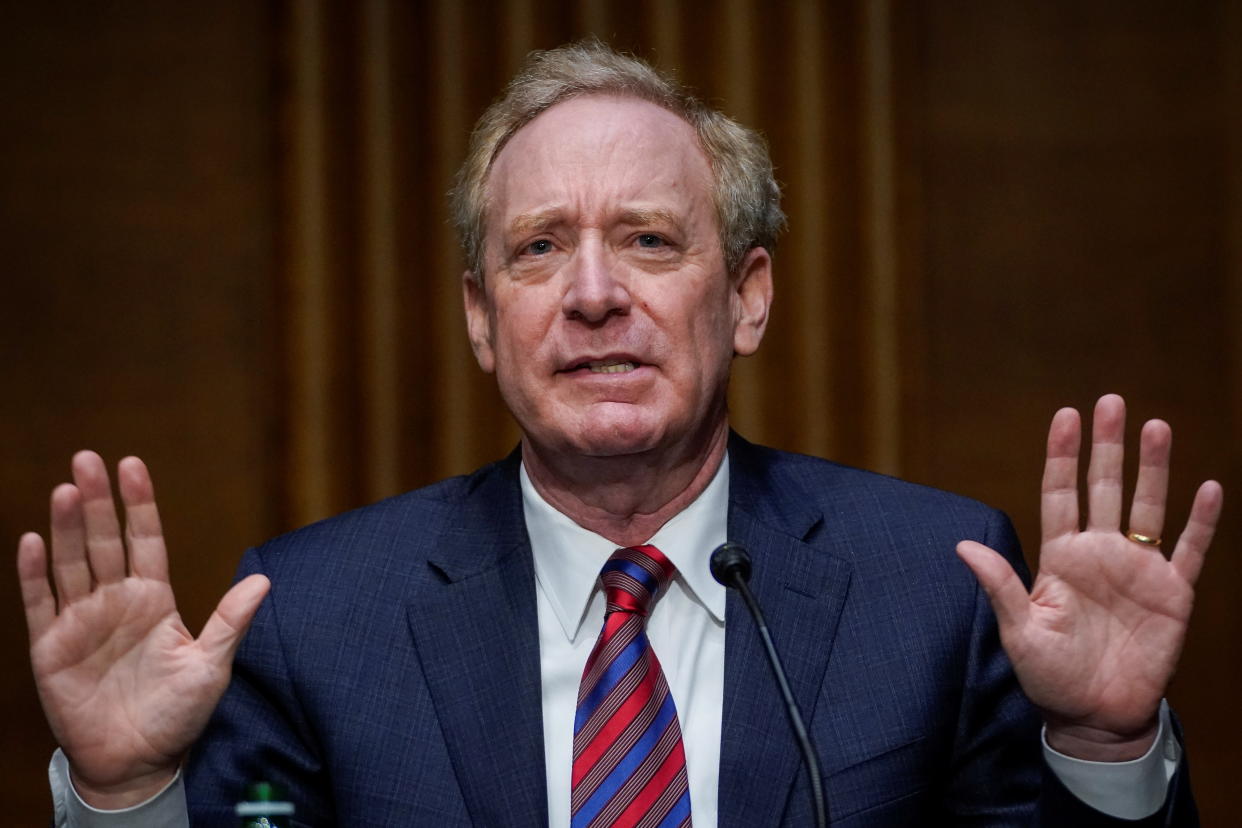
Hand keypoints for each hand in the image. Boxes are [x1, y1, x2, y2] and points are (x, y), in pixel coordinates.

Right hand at [16, 451, 268, 807]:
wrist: (137, 762)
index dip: (139, 503)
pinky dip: (35, 573)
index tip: (132, 464)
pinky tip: (33, 540)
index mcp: (155, 599)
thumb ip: (231, 622)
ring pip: (71, 563)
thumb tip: (264, 581)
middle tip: (87, 458)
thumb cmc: (179, 714)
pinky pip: (40, 603)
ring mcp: (81, 622)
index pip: (145, 540)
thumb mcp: (210, 667)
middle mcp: (116, 601)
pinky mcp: (52, 648)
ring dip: (68, 527)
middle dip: (98, 500)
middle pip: (104, 541)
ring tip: (67, 489)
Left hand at [956, 394, 1222, 760]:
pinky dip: (1201, 521)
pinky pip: (1189, 550)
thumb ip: (1001, 586)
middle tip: (1111, 401)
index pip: (1060, 494)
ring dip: (1152, 469)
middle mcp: (1098, 553)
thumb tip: (962, 547)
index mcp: (1060, 557)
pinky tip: (1208, 487)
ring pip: (1146, 508)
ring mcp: (1137, 569)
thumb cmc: (1049, 675)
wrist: (1094, 715)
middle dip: (1107, 446)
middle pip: (1103, 488)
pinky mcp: (1172, 593)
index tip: (1065, 415)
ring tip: (1156, 427)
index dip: (1063, 456)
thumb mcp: (1019, 631)